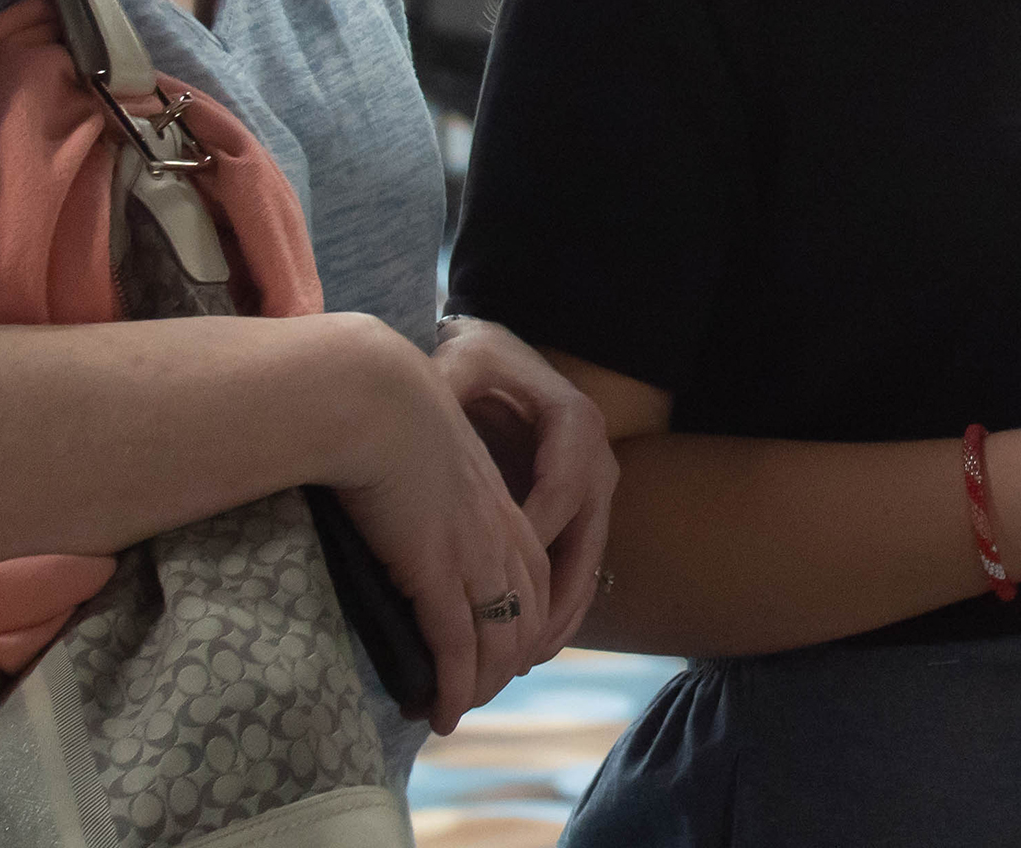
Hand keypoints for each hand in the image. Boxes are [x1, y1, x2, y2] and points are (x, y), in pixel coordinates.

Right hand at [322, 315, 559, 733]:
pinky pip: (457, 646)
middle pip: (527, 616)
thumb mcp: (428, 450)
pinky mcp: (438, 572)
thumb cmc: (385, 411)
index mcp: (502, 503)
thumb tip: (412, 508)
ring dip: (480, 685)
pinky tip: (443, 713)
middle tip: (476, 693)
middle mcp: (501, 533)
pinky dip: (455, 686)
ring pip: (498, 640)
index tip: (499, 650)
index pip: (535, 577)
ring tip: (455, 712)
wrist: (372, 398)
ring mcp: (474, 554)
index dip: (523, 620)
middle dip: (507, 663)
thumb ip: (435, 484)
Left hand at [434, 316, 620, 655]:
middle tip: (509, 652)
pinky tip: (530, 652)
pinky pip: (577, 572)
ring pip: (585, 567)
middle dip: (547, 604)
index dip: (530, 542)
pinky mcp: (578, 516)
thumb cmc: (476, 360)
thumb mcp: (464, 360)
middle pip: (583, 544)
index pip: (559, 494)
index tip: (490, 587)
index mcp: (576, 425)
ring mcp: (593, 494)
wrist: (494, 354)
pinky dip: (557, 614)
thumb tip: (425, 405)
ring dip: (555, 621)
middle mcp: (595, 463)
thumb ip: (450, 382)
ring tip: (516, 666)